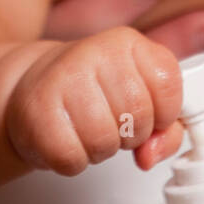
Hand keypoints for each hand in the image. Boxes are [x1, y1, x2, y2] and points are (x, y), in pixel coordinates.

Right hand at [5, 26, 183, 175]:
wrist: (35, 85)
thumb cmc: (93, 92)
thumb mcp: (140, 96)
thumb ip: (166, 129)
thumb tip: (153, 153)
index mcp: (127, 43)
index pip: (168, 83)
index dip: (164, 113)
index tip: (150, 114)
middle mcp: (94, 52)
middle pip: (138, 116)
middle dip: (132, 135)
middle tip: (114, 124)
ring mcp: (62, 78)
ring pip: (105, 141)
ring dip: (101, 150)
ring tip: (89, 131)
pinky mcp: (36, 109)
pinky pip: (71, 157)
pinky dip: (74, 161)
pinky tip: (68, 139)